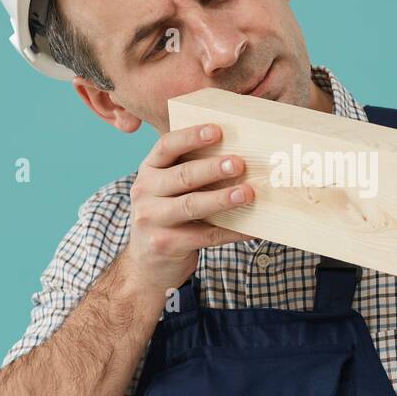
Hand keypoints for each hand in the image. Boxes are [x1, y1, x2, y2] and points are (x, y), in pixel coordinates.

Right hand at [124, 123, 256, 294]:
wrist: (146, 265)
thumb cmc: (167, 217)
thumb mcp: (167, 190)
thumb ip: (189, 172)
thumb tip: (240, 153)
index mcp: (148, 171)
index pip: (166, 146)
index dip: (191, 136)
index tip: (217, 130)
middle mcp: (144, 192)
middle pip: (182, 176)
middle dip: (212, 168)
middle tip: (239, 163)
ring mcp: (151, 220)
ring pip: (192, 205)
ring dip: (222, 199)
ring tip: (247, 193)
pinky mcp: (165, 244)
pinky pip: (205, 235)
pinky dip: (232, 232)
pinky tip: (253, 229)